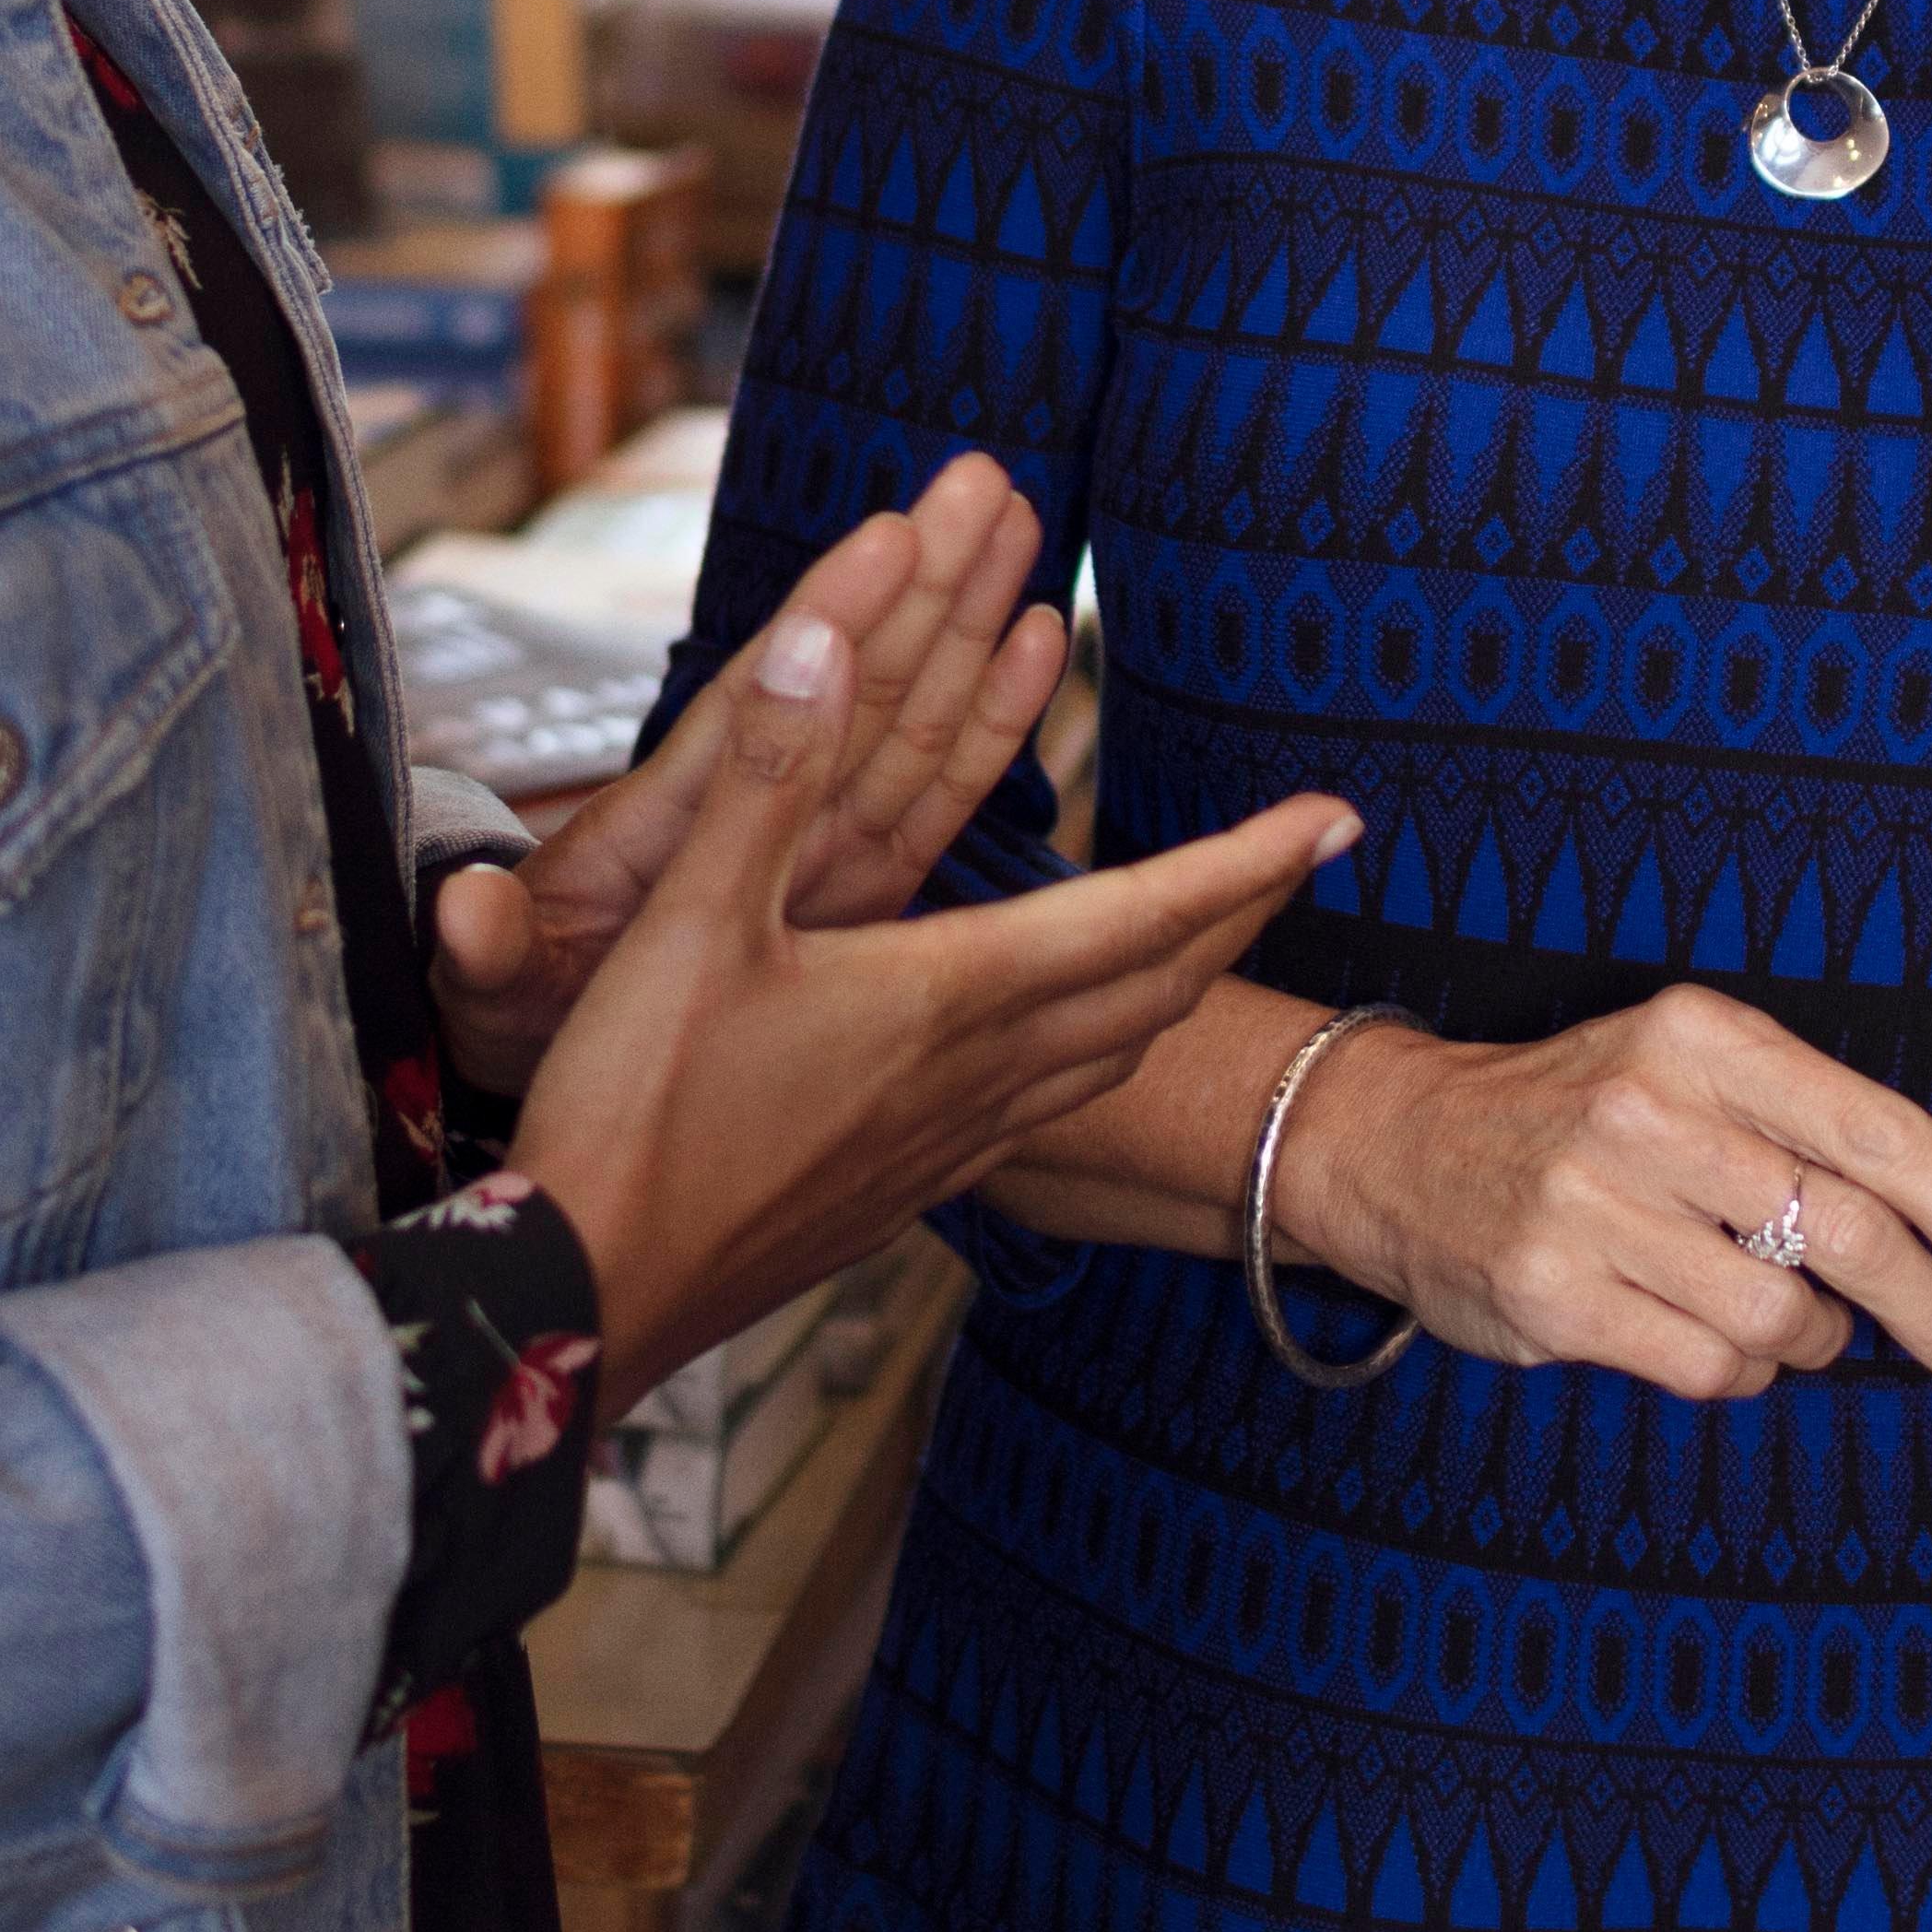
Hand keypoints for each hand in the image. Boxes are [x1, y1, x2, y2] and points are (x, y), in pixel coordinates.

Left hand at [427, 457, 1076, 1097]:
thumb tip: (460, 913)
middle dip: (919, 579)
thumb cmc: (517, 1011)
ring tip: (1014, 515)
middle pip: (847, 678)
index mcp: (668, 826)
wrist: (546, 1058)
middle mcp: (748, 810)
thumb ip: (488, 953)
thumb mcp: (491, 990)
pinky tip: (1033, 636)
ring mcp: (808, 841)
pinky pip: (935, 794)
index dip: (819, 622)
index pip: (753, 705)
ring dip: (963, 615)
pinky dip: (989, 719)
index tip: (883, 536)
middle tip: (980, 475)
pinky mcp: (857, 888)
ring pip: (904, 713)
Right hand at [516, 604, 1342, 1398]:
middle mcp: (976, 1074)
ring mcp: (946, 1143)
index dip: (1247, 862)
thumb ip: (768, 777)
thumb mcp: (690, 922)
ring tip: (1207, 937)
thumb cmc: (636, 1110)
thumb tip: (823, 636)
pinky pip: (1045, 1110)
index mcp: (949, 997)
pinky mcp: (903, 1188)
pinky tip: (1059, 1047)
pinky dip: (1092, 1053)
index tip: (1338, 818)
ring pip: (1109, 1055)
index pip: (1140, 915)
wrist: (592, 1295)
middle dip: (1238, 915)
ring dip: (1176, 986)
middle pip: (1156, 988)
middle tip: (1301, 858)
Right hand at [1276, 987, 1931, 1404]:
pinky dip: (1743, 1370)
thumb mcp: (1685, 1068)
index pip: (1873, 1127)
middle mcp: (1649, 1113)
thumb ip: (1799, 1123)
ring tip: (1797, 1328)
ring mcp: (1594, 1207)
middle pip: (1847, 1230)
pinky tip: (1723, 1341)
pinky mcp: (1556, 1295)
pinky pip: (1712, 1366)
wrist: (1397, 1146)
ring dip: (1814, 1340)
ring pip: (1783, 1314)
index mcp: (1700, 1038)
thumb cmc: (1580, 1113)